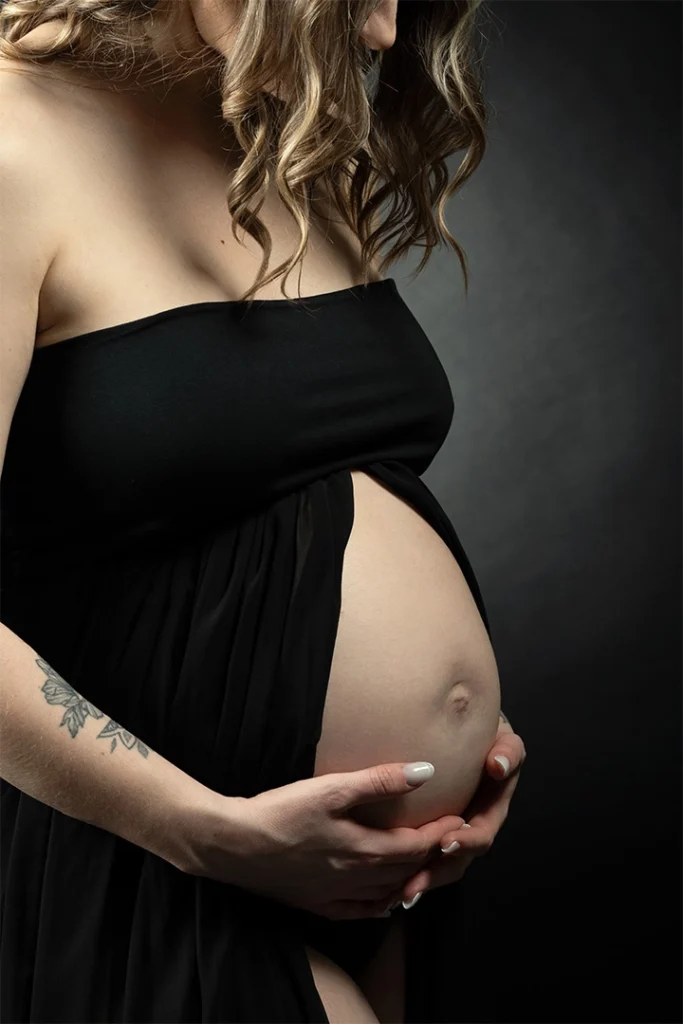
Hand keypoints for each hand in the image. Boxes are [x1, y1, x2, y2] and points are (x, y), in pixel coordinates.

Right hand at [181, 760, 464, 920]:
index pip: (416, 846)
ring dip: (411, 879)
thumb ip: (379, 781)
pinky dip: (381, 904)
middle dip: (432, 855)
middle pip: (407, 871)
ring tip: (426, 863)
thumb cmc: (280, 812)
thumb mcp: (331, 788)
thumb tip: (426, 771)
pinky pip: (360, 910)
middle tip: (450, 837)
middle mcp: (355, 879)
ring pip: (387, 893)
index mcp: (363, 850)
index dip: (441, 832)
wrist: (232, 845)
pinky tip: (386, 900)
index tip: (459, 817)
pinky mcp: (316, 903)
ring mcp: (336, 895)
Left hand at [385, 715, 526, 908]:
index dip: (466, 842)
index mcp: (490, 811)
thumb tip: (498, 766)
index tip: (446, 843)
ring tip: (396, 895)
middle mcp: (470, 828)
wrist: (465, 734)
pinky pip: (419, 856)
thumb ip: (509, 752)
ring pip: (436, 866)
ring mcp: (449, 833)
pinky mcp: (429, 832)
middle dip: (435, 874)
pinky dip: (404, 871)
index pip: (481, 835)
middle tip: (413, 886)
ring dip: (419, 881)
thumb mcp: (504, 740)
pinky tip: (384, 886)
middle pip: (456, 861)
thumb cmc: (488, 737)